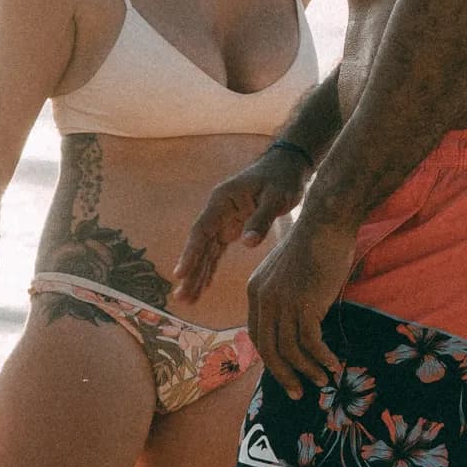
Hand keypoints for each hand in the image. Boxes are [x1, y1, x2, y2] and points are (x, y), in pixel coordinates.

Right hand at [175, 147, 310, 298]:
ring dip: (197, 275)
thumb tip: (247, 244)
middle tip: (181, 298)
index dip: (190, 253)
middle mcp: (217, 211)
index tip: (180, 274)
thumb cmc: (282, 179)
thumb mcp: (276, 198)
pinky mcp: (231, 227)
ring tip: (187, 300)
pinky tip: (202, 286)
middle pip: (199, 245)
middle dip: (190, 272)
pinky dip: (210, 268)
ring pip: (206, 251)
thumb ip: (262, 220)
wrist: (286, 167)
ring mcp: (222, 220)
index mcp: (222, 200)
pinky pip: (216, 251)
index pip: (202, 230)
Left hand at [244, 216, 352, 397]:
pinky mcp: (304, 304)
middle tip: (299, 392)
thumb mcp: (289, 272)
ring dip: (307, 370)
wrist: (325, 224)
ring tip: (323, 379)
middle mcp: (263, 299)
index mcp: (255, 292)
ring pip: (290, 350)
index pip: (258, 336)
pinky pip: (310, 342)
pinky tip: (333, 363)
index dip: (271, 359)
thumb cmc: (314, 244)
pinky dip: (321, 357)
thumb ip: (285, 296)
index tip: (285, 373)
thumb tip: (296, 324)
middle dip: (284, 375)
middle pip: (269, 350)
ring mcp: (282, 303)